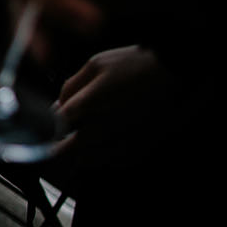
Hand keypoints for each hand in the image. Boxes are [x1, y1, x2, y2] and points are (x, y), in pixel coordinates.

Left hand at [50, 45, 177, 165]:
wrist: (175, 72)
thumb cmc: (134, 64)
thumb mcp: (96, 64)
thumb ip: (71, 87)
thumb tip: (56, 107)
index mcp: (88, 105)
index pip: (56, 126)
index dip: (52, 123)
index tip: (55, 120)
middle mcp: (103, 129)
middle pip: (68, 150)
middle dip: (62, 143)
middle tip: (66, 134)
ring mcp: (121, 142)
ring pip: (88, 160)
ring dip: (81, 152)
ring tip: (86, 137)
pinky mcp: (138, 150)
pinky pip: (112, 163)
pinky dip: (105, 156)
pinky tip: (108, 142)